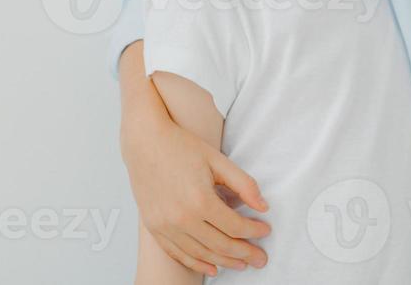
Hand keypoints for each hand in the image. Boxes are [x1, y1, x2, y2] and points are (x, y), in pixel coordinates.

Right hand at [124, 112, 271, 275]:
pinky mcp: (154, 227)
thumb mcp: (218, 160)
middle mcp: (181, 218)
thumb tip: (264, 207)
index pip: (235, 227)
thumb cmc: (181, 146)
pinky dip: (196, 263)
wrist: (144, 141)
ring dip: (225, 262)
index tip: (266, 230)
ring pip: (201, 254)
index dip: (254, 231)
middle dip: (245, 254)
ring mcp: (165, 225)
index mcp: (200, 200)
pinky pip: (178, 253)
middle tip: (261, 259)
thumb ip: (244, 184)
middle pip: (221, 246)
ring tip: (242, 264)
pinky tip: (212, 268)